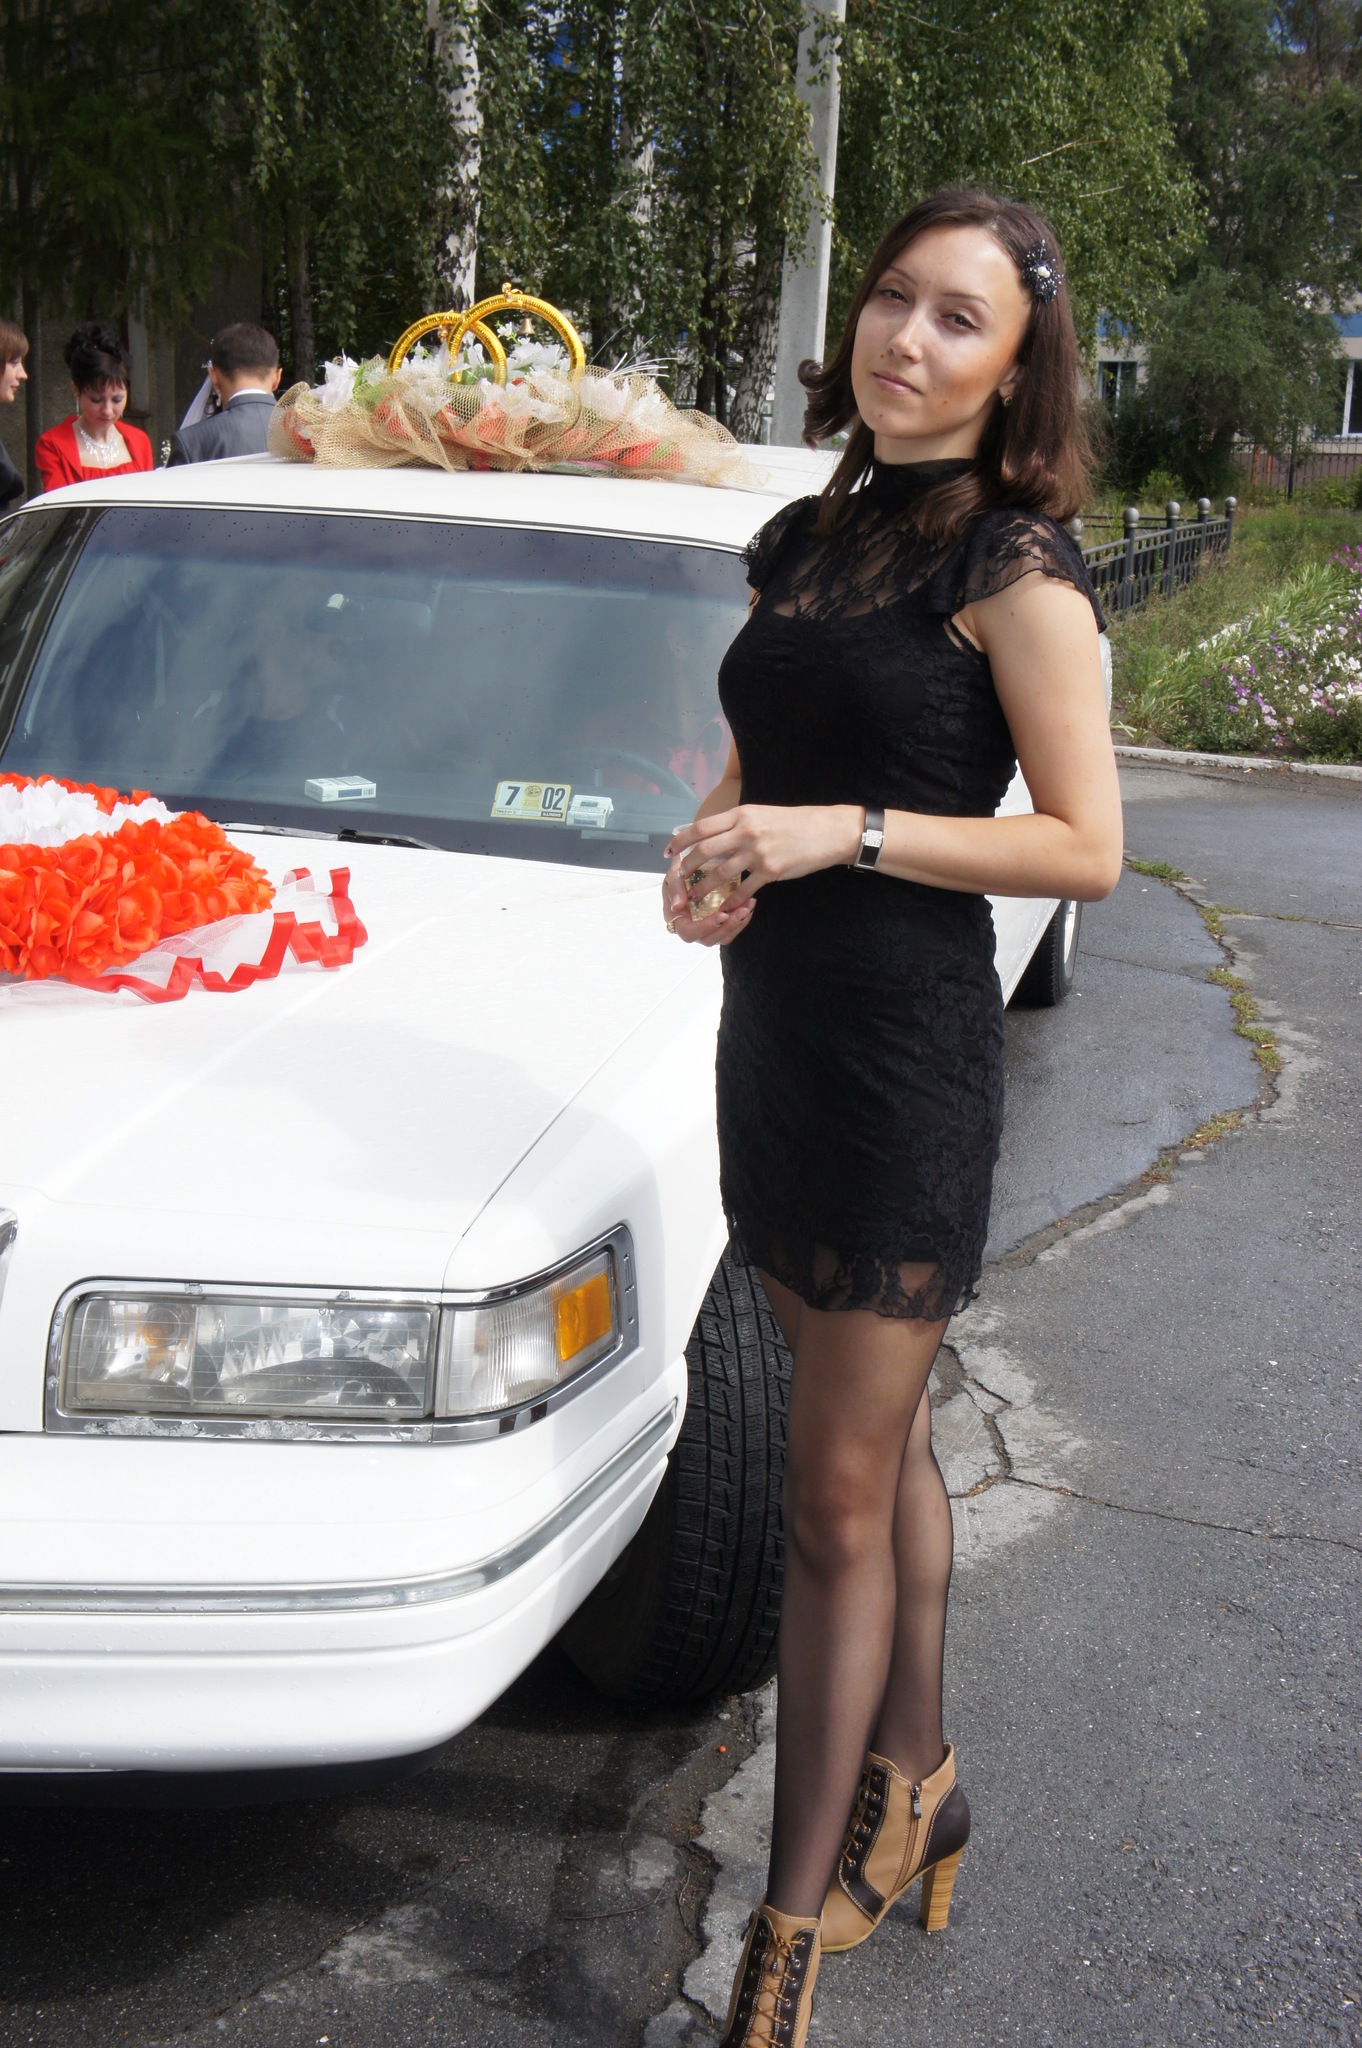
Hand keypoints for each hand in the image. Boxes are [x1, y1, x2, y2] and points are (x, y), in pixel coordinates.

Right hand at [660, 864, 753, 946]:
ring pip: (723, 937)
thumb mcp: (674, 874)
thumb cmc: (682, 871)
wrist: (693, 866)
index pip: (689, 932)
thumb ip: (675, 888)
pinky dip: (742, 920)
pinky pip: (731, 930)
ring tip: (749, 906)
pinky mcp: (718, 924)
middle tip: (742, 911)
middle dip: (728, 927)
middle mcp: (691, 928)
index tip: (722, 914)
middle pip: (708, 939)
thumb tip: (677, 906)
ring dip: (738, 924)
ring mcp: (706, 928)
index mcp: (677, 919)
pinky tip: (749, 905)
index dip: (706, 927)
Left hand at [665, 803, 861, 918]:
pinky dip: (732, 901)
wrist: (826, 831)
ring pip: (720, 873)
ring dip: (703, 888)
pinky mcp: (770, 871)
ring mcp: (757, 852)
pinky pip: (744, 890)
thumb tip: (712, 833)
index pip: (701, 827)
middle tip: (677, 880)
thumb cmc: (793, 822)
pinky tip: (724, 908)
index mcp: (741, 815)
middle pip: (704, 851)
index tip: (669, 851)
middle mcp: (746, 832)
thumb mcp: (761, 814)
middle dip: (686, 867)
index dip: (681, 840)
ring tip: (693, 897)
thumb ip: (737, 823)